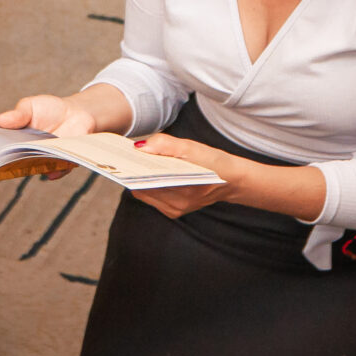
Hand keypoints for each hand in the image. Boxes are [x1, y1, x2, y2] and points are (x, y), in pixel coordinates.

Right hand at [0, 95, 97, 179]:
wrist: (77, 112)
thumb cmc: (49, 109)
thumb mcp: (30, 106)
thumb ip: (18, 114)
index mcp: (15, 139)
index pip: (0, 148)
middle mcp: (28, 153)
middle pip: (16, 161)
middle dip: (11, 161)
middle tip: (7, 158)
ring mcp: (44, 159)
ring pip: (36, 168)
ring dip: (33, 166)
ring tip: (31, 162)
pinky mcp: (62, 163)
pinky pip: (57, 171)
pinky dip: (55, 172)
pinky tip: (51, 172)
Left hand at [129, 133, 250, 218]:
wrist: (231, 180)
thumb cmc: (213, 162)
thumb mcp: (192, 148)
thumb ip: (165, 144)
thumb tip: (140, 147)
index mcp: (184, 190)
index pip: (147, 180)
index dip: (133, 168)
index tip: (123, 156)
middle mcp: (177, 205)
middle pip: (143, 187)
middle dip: (135, 172)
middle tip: (126, 157)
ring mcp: (174, 210)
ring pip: (145, 193)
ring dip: (140, 179)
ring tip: (135, 163)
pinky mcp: (173, 211)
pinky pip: (152, 197)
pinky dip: (148, 184)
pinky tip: (147, 172)